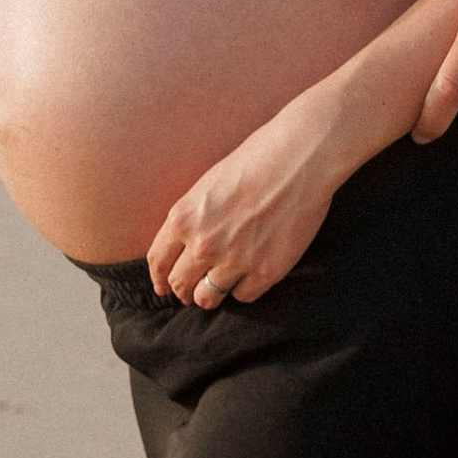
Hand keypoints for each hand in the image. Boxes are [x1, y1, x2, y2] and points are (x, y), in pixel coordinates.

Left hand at [148, 96, 343, 307]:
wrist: (299, 160)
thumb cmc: (255, 161)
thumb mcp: (206, 185)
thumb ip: (191, 219)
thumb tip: (185, 247)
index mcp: (183, 218)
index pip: (158, 262)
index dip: (158, 279)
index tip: (162, 287)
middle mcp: (203, 245)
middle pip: (180, 285)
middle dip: (182, 291)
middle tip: (189, 293)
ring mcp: (234, 261)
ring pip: (208, 297)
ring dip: (209, 295)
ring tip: (217, 289)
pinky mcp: (266, 271)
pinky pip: (244, 296)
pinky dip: (243, 289)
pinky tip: (249, 276)